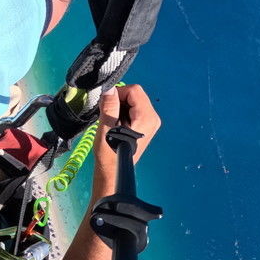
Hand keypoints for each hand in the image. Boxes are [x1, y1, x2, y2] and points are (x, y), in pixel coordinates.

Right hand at [90, 84, 160, 198]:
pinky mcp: (147, 124)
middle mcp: (153, 117)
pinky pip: (135, 107)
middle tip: (109, 113)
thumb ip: (109, 106)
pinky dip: (124, 109)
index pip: (134, 90)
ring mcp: (151, 121)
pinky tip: (117, 121)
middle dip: (120, 98)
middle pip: (136, 94)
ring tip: (113, 119)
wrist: (113, 170)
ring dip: (121, 104)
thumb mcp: (106, 127)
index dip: (118, 93)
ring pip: (134, 99)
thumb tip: (109, 88)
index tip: (107, 105)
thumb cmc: (109, 151)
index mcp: (147, 118)